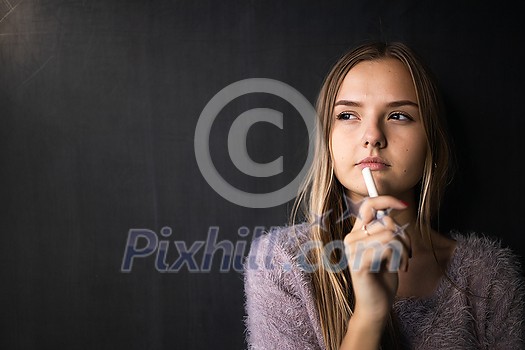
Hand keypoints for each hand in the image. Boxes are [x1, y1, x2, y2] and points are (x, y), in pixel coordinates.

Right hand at [343, 196, 410, 323]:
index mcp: (357, 232)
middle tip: (407, 254)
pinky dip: (399, 259)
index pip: (368, 205)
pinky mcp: (359, 263)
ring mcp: (353, 251)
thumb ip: (386, 231)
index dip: (386, 199)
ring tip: (402, 263)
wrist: (376, 305)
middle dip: (405, 238)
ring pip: (390, 235)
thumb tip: (392, 214)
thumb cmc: (382, 276)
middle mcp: (351, 239)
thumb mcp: (387, 249)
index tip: (402, 203)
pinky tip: (396, 269)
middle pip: (387, 222)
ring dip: (404, 251)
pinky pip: (388, 248)